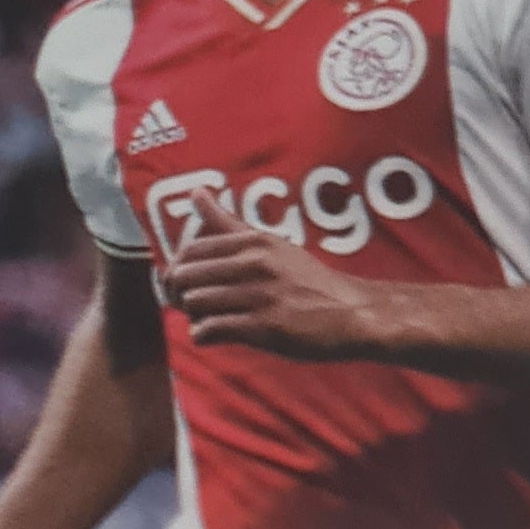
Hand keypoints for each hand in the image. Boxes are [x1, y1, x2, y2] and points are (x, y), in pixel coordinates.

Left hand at [163, 191, 389, 357]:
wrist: (352, 313)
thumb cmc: (308, 281)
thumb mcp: (272, 244)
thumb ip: (228, 222)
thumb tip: (196, 193)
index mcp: (253, 242)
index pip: (190, 250)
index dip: (178, 270)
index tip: (185, 284)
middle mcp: (254, 263)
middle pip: (186, 276)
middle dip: (179, 294)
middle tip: (190, 306)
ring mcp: (260, 295)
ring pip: (195, 302)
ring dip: (192, 316)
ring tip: (205, 320)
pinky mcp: (264, 327)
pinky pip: (212, 328)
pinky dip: (203, 335)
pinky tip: (213, 335)